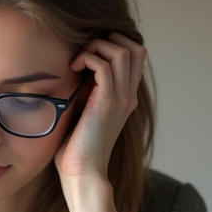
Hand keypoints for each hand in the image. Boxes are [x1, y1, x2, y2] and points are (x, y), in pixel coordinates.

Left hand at [54, 32, 145, 181]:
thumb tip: (74, 68)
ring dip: (97, 47)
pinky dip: (88, 58)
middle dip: (109, 39)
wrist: (83, 172)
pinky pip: (105, 66)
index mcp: (126, 96)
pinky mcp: (108, 103)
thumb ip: (87, 90)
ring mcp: (121, 98)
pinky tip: (74, 68)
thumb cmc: (76, 146)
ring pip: (122, 52)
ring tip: (79, 60)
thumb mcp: (85, 111)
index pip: (136, 55)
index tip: (90, 52)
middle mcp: (129, 95)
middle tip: (86, 52)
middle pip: (136, 48)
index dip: (115, 43)